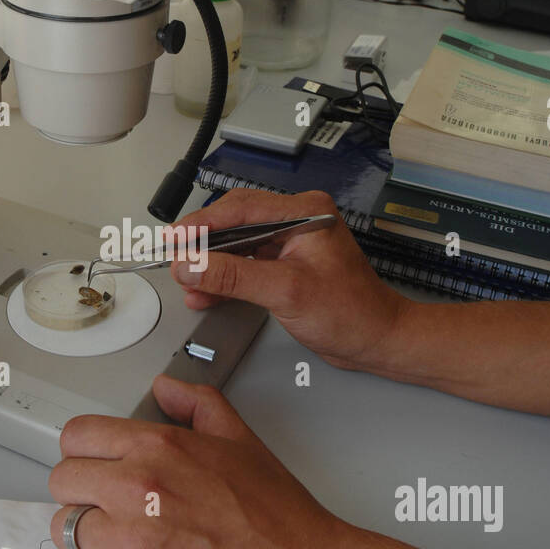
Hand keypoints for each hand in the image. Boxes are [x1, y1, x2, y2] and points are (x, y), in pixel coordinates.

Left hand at [49, 375, 346, 548]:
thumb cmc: (279, 518)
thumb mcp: (242, 441)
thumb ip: (198, 405)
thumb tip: (166, 388)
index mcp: (158, 447)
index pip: (77, 437)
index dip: (86, 454)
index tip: (99, 469)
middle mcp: (136, 489)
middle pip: (63, 484)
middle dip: (84, 495)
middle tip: (115, 510)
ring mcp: (130, 543)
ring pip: (67, 533)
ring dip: (92, 541)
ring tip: (129, 546)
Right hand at [171, 188, 409, 372]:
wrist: (376, 340)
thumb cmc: (352, 312)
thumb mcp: (286, 292)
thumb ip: (233, 277)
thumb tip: (191, 265)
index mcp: (305, 212)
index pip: (240, 209)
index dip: (201, 223)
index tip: (173, 240)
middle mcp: (297, 221)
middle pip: (233, 223)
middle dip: (202, 245)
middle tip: (175, 261)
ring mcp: (290, 243)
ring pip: (236, 245)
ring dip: (210, 266)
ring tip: (188, 283)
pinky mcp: (285, 265)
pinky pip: (245, 264)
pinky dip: (224, 279)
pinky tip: (206, 293)